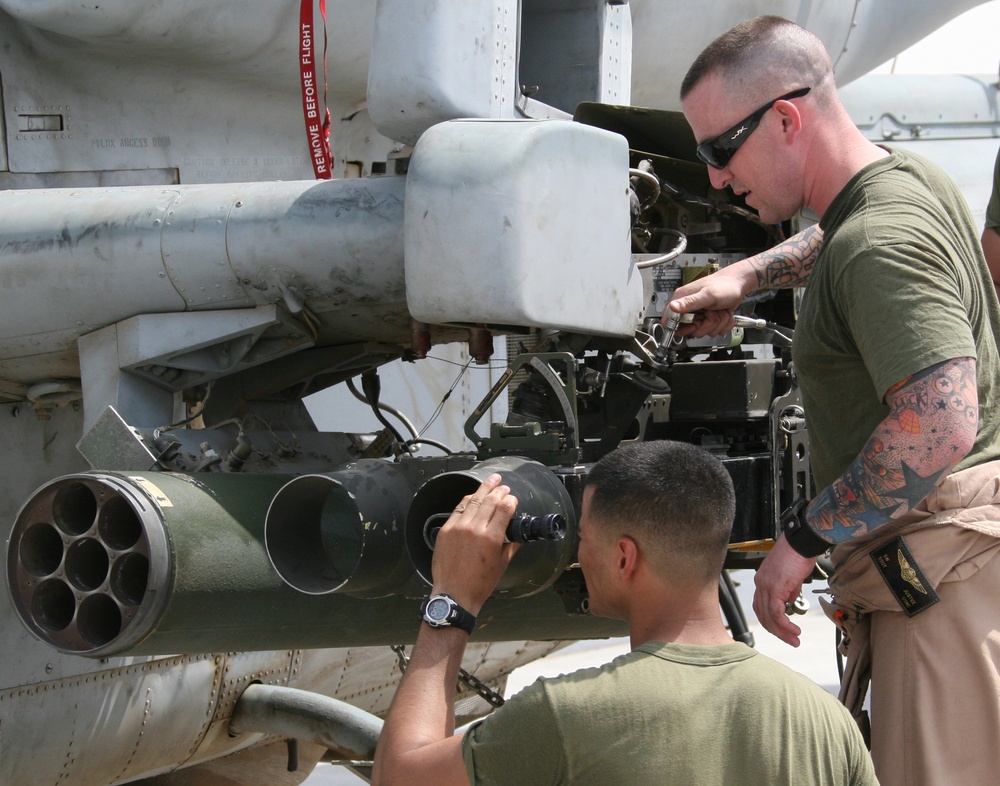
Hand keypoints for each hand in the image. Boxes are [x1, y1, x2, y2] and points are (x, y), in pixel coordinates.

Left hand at [429, 474, 518, 614]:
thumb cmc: (478, 584)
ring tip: (491, 481)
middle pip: (489, 500)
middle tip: (504, 486)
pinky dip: (467, 500)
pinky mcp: (446, 530)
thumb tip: (517, 535)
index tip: (513, 499)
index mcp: (491, 538)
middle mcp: (474, 529)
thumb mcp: (501, 564)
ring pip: (473, 501)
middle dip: (499, 491)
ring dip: (483, 489)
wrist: (454, 594)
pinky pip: (458, 509)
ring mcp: (457, 528)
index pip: (504, 508)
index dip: (511, 500)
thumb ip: (511, 546)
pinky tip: (473, 495)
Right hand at [667, 265, 751, 337]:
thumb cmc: (724, 285)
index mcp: (682, 300)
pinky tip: (724, 313)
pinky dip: (723, 324)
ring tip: (720, 310)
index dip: (683, 327)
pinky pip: (713, 330)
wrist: (739, 284)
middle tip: (711, 312)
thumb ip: (689, 302)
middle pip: (691, 330)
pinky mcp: (708, 318)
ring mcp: (699, 314)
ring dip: (717, 323)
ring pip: (704, 331)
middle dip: (706, 324)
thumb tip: (672, 307)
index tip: (695, 322)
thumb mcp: (707, 295)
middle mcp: (689, 307)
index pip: (671, 321)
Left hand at [751, 535, 817, 646]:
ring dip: (782, 632)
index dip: (771, 621)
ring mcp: (765, 586)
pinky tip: (793, 630)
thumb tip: (789, 601)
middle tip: (790, 641)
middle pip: (763, 615)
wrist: (800, 543)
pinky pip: (776, 613)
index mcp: (762, 581)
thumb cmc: (798, 555)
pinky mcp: (774, 588)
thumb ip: (788, 590)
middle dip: (777, 631)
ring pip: (769, 617)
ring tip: (794, 639)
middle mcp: (760, 584)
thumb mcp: (791, 577)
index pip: (761, 607)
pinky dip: (784, 625)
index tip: (782, 631)